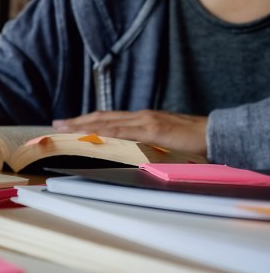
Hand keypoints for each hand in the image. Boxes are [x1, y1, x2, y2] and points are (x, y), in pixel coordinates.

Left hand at [52, 110, 208, 155]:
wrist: (216, 134)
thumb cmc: (190, 142)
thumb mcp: (160, 143)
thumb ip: (143, 146)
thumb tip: (125, 155)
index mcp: (141, 120)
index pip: (108, 119)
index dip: (86, 121)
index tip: (68, 125)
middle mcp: (140, 117)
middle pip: (102, 117)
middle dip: (77, 121)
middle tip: (56, 125)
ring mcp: (146, 122)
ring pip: (108, 122)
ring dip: (85, 125)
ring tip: (66, 129)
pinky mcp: (154, 129)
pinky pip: (125, 131)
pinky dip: (106, 132)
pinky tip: (92, 135)